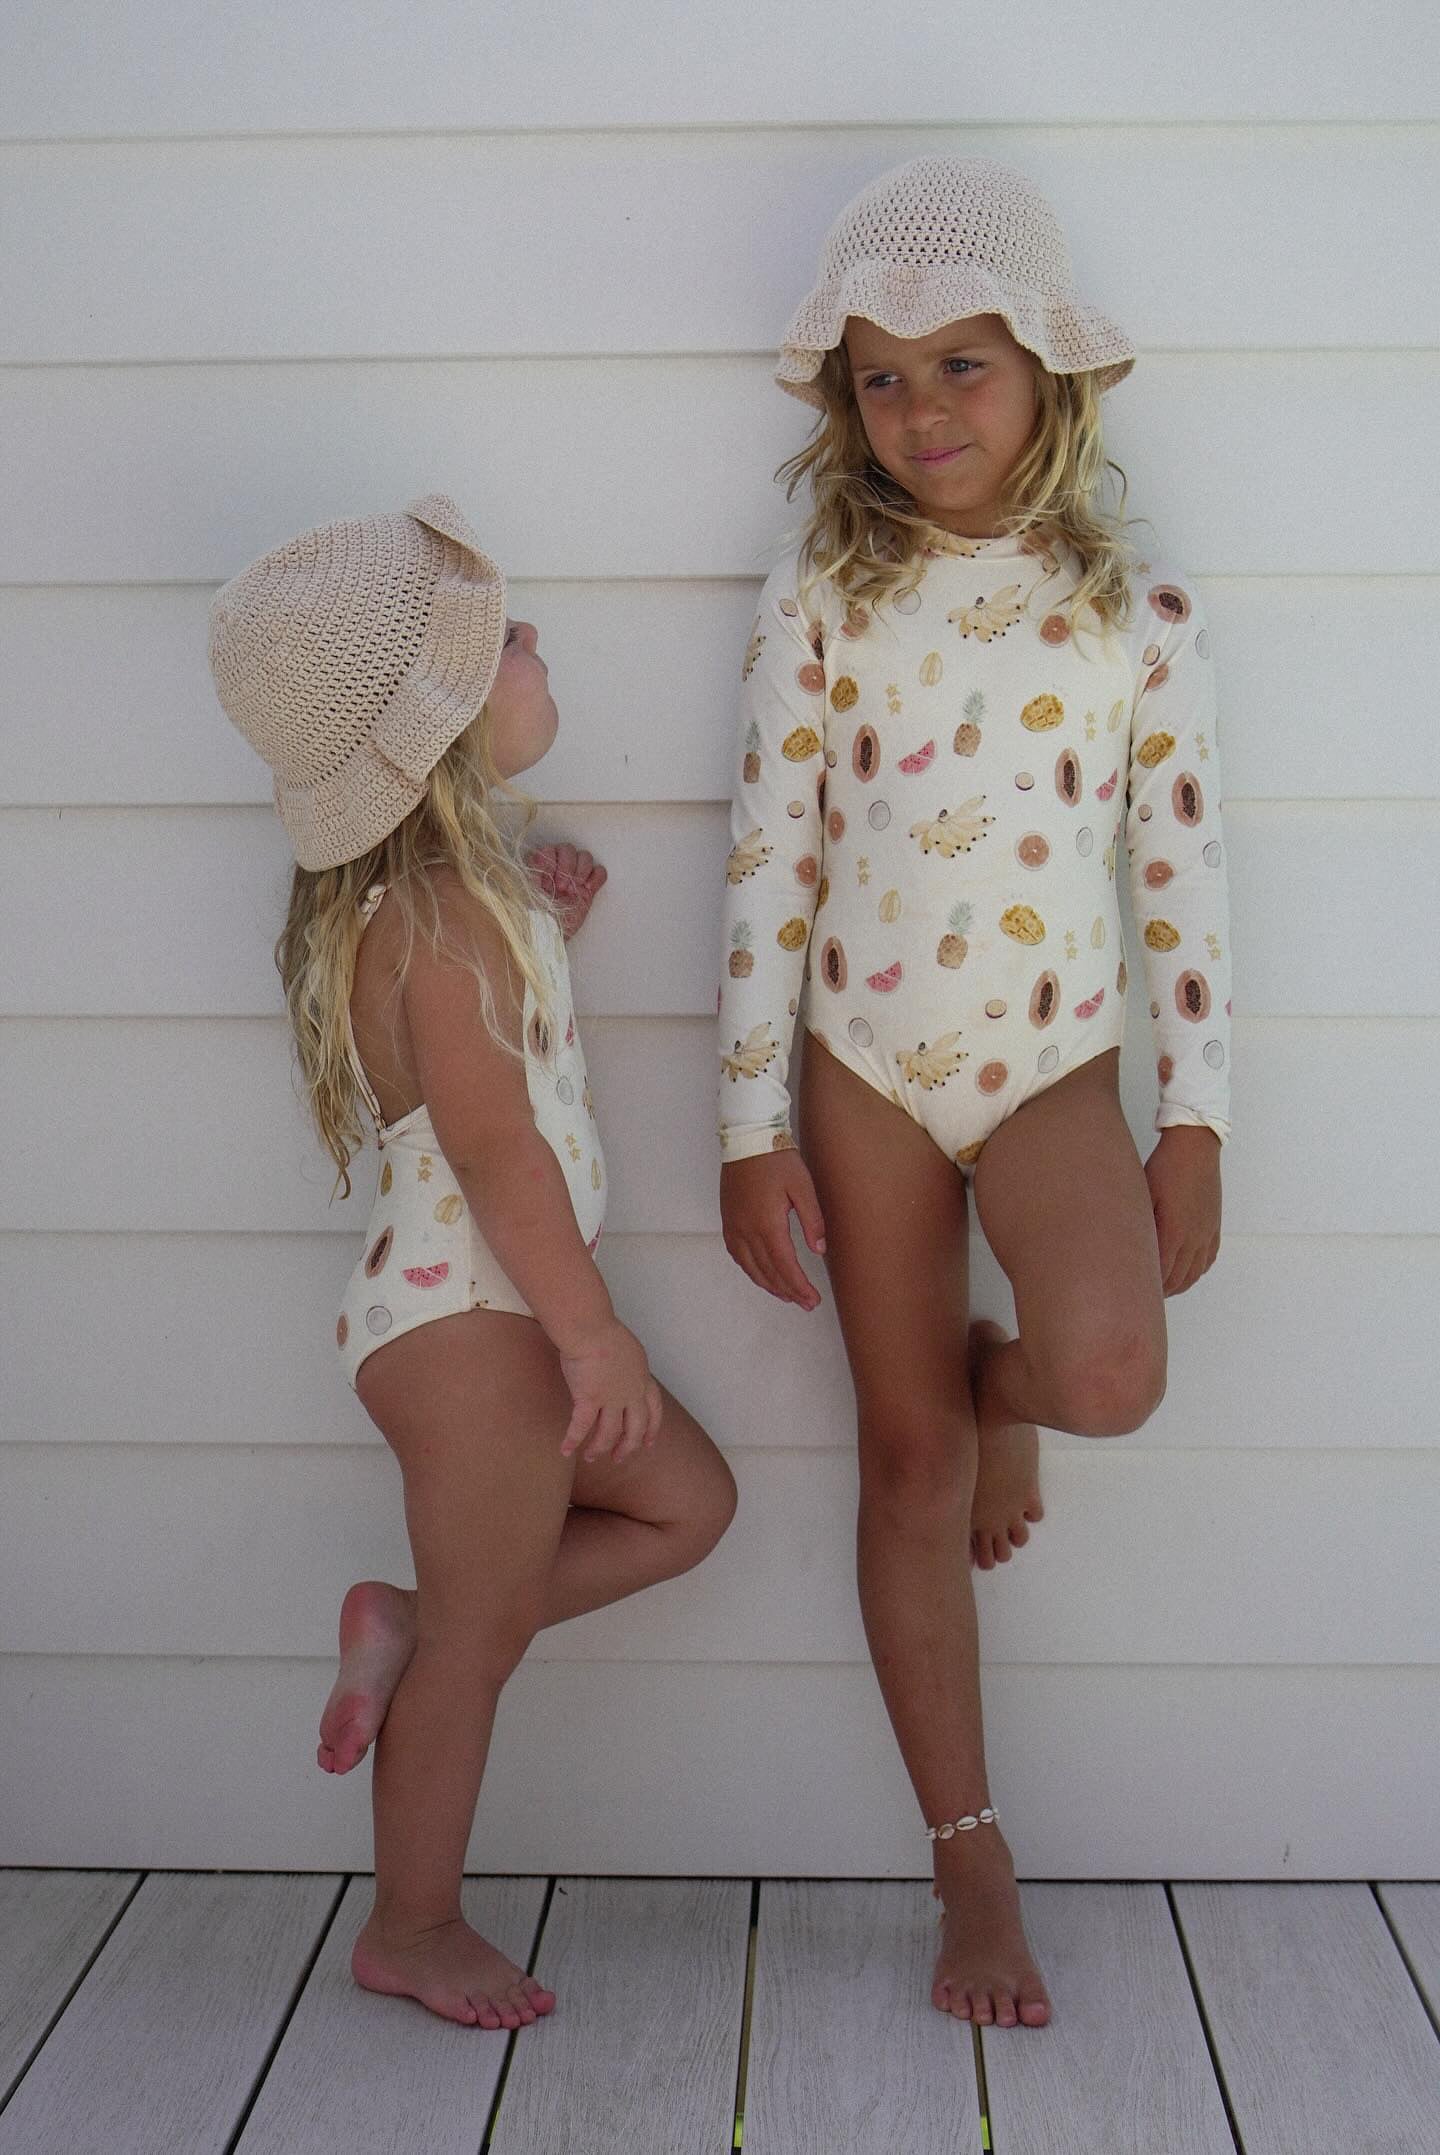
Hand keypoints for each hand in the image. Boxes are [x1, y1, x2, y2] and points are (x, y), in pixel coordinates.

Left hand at [528, 844, 606, 938]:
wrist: (548, 936)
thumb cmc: (534, 917)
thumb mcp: (526, 892)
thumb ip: (532, 871)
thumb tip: (539, 857)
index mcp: (540, 866)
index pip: (550, 849)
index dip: (551, 863)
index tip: (547, 882)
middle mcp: (557, 868)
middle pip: (569, 849)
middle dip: (567, 867)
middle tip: (561, 888)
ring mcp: (574, 877)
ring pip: (585, 856)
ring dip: (581, 871)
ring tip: (573, 889)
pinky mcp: (587, 889)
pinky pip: (599, 872)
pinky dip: (596, 878)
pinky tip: (587, 889)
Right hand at [558, 1318, 662, 1462]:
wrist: (591, 1328)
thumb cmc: (605, 1331)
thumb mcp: (628, 1351)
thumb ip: (627, 1368)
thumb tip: (619, 1375)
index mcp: (642, 1379)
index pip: (654, 1411)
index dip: (652, 1429)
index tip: (648, 1443)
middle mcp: (630, 1393)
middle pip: (634, 1429)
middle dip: (627, 1447)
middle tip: (619, 1457)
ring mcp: (610, 1399)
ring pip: (608, 1433)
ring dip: (599, 1448)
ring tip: (591, 1457)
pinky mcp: (588, 1400)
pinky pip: (580, 1427)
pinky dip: (572, 1441)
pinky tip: (565, 1450)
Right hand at [721, 1150, 826, 1309]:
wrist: (747, 1139)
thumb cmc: (778, 1160)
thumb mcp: (803, 1186)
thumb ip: (812, 1220)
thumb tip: (819, 1251)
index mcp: (768, 1224)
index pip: (786, 1267)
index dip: (799, 1287)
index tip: (813, 1300)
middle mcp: (746, 1231)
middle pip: (768, 1272)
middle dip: (788, 1291)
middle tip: (806, 1304)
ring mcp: (733, 1227)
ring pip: (750, 1268)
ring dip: (769, 1285)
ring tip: (787, 1296)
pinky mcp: (727, 1221)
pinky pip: (737, 1256)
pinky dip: (751, 1271)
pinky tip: (762, 1274)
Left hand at [1144, 1126, 1221, 1295]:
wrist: (1194, 1148)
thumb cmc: (1165, 1167)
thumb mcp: (1144, 1195)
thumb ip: (1140, 1225)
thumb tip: (1128, 1249)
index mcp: (1173, 1232)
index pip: (1160, 1273)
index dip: (1147, 1287)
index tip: (1133, 1293)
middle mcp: (1193, 1238)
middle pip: (1177, 1278)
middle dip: (1160, 1291)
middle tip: (1142, 1296)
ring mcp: (1206, 1233)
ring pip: (1194, 1273)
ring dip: (1178, 1285)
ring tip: (1162, 1290)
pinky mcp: (1214, 1227)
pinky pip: (1208, 1260)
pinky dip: (1196, 1273)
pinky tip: (1186, 1274)